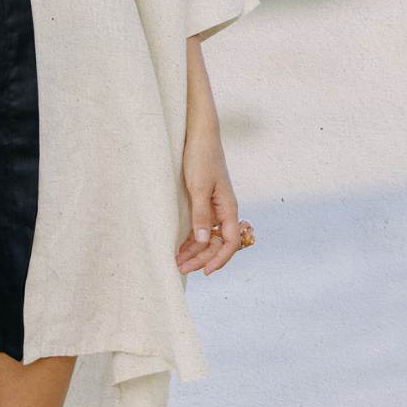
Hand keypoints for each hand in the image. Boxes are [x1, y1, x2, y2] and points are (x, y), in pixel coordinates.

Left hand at [176, 125, 245, 275]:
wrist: (199, 134)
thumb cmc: (201, 157)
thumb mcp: (198, 187)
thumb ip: (201, 215)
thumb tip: (202, 241)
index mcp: (228, 207)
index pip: (230, 241)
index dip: (220, 259)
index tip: (205, 271)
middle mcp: (224, 210)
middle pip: (217, 243)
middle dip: (201, 258)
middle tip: (180, 269)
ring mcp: (214, 206)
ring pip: (208, 237)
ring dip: (194, 250)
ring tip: (177, 262)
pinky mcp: (203, 201)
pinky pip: (201, 227)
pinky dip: (191, 239)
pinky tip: (179, 246)